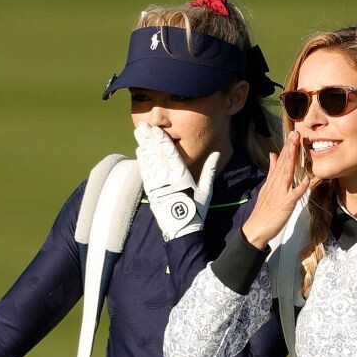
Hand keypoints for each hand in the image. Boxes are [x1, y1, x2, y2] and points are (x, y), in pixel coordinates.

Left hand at [135, 123, 219, 241]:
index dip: (162, 141)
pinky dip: (142, 160)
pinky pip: (145, 172)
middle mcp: (168, 180)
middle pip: (156, 155)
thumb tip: (217, 154)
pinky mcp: (151, 191)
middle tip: (142, 126)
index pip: (171, 155)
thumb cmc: (196, 210)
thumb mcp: (206, 190)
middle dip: (149, 139)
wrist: (181, 230)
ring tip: (139, 132)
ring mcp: (157, 185)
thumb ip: (209, 170)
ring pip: (149, 161)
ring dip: (143, 146)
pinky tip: (139, 150)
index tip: (156, 129)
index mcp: (182, 177)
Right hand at [241, 130, 312, 248]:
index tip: (293, 134)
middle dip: (290, 148)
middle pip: (284, 163)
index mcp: (273, 180)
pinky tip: (305, 181)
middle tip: (296, 133)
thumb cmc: (264, 209)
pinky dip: (299, 188)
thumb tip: (273, 154)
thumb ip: (272, 171)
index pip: (281, 160)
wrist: (256, 228)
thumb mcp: (267, 186)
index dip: (287, 147)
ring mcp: (280, 193)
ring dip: (292, 160)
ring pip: (287, 174)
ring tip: (297, 147)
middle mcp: (276, 184)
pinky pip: (293, 196)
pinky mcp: (285, 205)